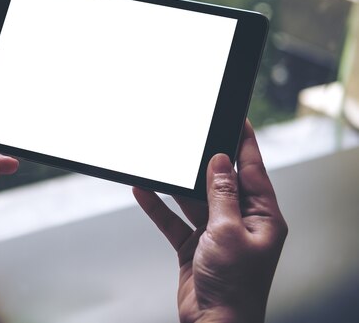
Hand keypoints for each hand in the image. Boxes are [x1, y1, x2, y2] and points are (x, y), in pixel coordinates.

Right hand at [133, 120, 286, 322]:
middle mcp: (241, 222)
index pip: (253, 171)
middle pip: (220, 183)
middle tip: (191, 138)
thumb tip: (220, 162)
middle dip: (204, 163)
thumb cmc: (233, 286)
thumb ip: (222, 194)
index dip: (245, 143)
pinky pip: (174, 219)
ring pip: (194, 200)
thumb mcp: (228, 231)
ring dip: (176, 186)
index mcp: (262, 217)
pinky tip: (143, 191)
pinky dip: (159, 206)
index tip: (238, 119)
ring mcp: (216, 234)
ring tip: (160, 163)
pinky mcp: (193, 245)